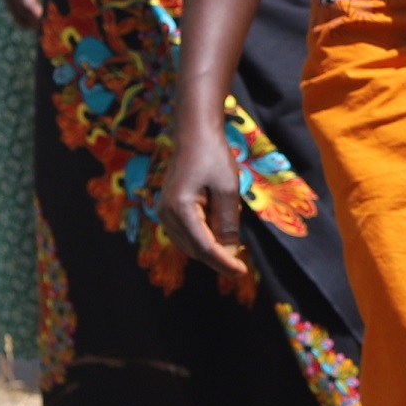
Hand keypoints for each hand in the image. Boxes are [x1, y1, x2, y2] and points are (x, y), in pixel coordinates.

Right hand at [0, 0, 51, 27]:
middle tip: (55, 32)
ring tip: (49, 29)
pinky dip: (26, 14)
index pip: (27, 3)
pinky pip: (15, 6)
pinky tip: (41, 19)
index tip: (54, 25)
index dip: (40, 16)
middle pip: (20, 12)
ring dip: (30, 21)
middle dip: (36, 23)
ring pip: (16, 12)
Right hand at [156, 83, 248, 277]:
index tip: (242, 271)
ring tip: (229, 225)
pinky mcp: (167, 211)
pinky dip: (203, 236)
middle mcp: (166, 215)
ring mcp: (164, 214)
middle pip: (195, 250)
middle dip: (218, 254)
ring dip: (210, 245)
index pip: (204, 247)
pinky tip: (217, 222)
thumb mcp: (228, 189)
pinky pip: (186, 234)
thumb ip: (227, 223)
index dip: (223, 263)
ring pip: (190, 245)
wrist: (194, 134)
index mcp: (180, 209)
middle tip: (241, 250)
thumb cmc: (214, 157)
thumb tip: (228, 253)